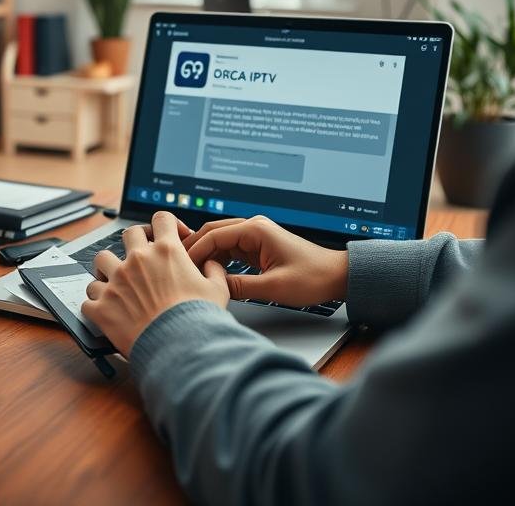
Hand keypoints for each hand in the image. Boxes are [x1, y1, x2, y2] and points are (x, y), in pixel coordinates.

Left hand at [82, 212, 229, 356]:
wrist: (178, 348)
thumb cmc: (198, 320)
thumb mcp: (217, 289)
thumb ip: (214, 270)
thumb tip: (212, 264)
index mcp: (166, 252)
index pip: (161, 219)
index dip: (166, 224)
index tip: (169, 235)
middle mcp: (138, 260)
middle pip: (128, 233)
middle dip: (135, 242)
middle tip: (142, 257)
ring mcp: (116, 282)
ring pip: (101, 260)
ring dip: (108, 269)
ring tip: (117, 281)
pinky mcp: (101, 306)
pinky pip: (88, 297)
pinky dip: (96, 303)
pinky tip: (106, 310)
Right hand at [185, 216, 347, 306]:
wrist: (336, 276)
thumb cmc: (312, 277)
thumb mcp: (273, 287)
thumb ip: (240, 286)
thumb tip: (214, 288)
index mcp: (256, 230)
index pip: (214, 234)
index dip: (195, 250)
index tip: (181, 265)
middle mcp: (254, 227)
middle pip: (213, 232)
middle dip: (194, 248)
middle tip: (178, 266)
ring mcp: (255, 236)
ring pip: (220, 240)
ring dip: (205, 254)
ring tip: (189, 271)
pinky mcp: (257, 247)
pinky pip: (230, 249)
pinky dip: (217, 258)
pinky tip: (208, 271)